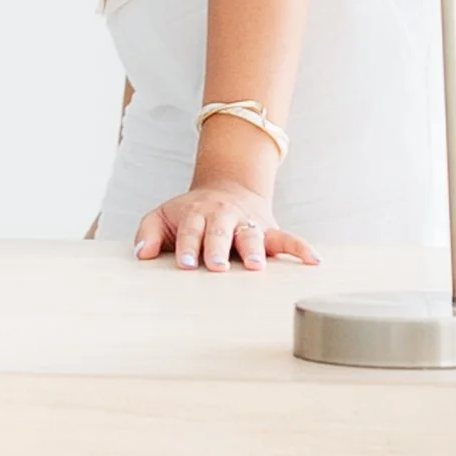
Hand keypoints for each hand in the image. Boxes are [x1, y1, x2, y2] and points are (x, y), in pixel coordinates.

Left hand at [134, 175, 318, 271]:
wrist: (226, 189)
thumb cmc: (189, 214)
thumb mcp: (163, 216)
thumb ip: (149, 231)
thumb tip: (141, 254)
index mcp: (196, 215)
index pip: (191, 232)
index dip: (188, 248)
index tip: (186, 265)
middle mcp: (223, 217)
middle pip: (220, 233)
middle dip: (218, 249)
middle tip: (218, 267)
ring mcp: (247, 223)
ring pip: (251, 236)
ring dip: (254, 250)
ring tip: (256, 267)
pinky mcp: (269, 230)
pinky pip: (288, 238)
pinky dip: (301, 248)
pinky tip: (314, 260)